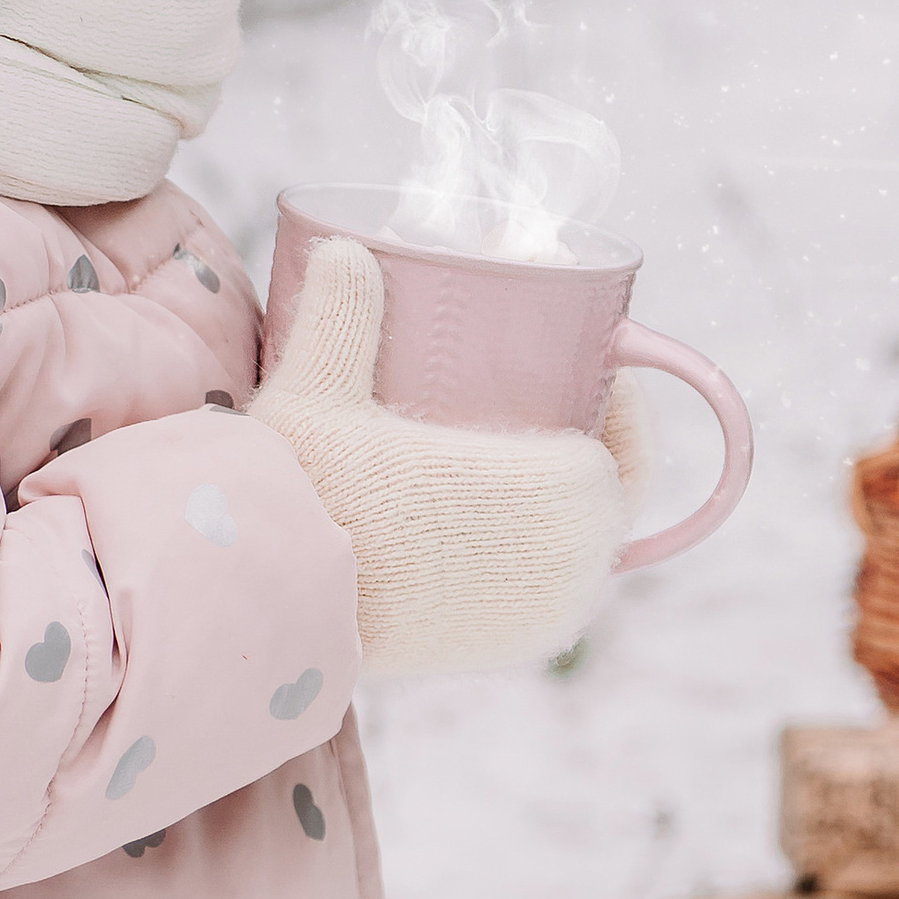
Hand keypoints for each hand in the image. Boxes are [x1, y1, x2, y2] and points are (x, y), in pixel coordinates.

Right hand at [252, 236, 641, 676]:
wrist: (277, 606)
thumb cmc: (310, 493)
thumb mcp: (319, 391)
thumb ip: (338, 315)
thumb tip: (344, 248)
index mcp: (565, 493)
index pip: (621, 453)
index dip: (618, 413)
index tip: (588, 375)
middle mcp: (575, 566)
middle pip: (608, 505)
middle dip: (591, 455)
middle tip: (548, 411)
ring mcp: (545, 618)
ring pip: (583, 554)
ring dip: (567, 512)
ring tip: (526, 468)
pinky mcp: (512, 651)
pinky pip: (552, 597)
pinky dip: (545, 564)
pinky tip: (516, 535)